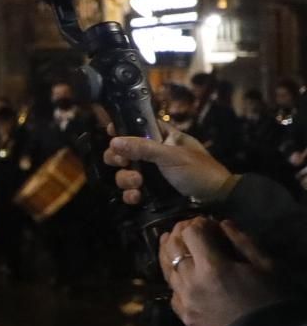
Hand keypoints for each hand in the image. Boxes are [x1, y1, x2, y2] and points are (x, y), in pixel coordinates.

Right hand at [104, 127, 235, 206]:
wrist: (215, 199)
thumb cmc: (199, 170)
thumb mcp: (172, 156)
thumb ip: (143, 148)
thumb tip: (114, 141)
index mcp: (163, 138)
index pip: (139, 126)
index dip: (123, 127)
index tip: (111, 133)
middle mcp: (153, 153)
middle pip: (124, 150)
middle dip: (118, 158)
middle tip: (122, 163)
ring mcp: (151, 173)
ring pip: (124, 172)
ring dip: (125, 178)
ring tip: (137, 183)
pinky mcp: (150, 191)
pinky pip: (131, 191)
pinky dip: (130, 194)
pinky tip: (136, 197)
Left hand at [161, 217, 287, 325]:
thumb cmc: (270, 300)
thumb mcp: (266, 265)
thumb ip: (242, 241)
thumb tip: (222, 223)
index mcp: (212, 266)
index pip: (190, 233)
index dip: (196, 223)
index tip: (205, 222)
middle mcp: (190, 281)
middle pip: (172, 247)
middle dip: (178, 232)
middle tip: (187, 228)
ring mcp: (183, 299)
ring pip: (165, 268)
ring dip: (168, 251)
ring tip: (171, 241)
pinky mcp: (182, 315)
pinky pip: (171, 289)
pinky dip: (173, 276)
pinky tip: (178, 272)